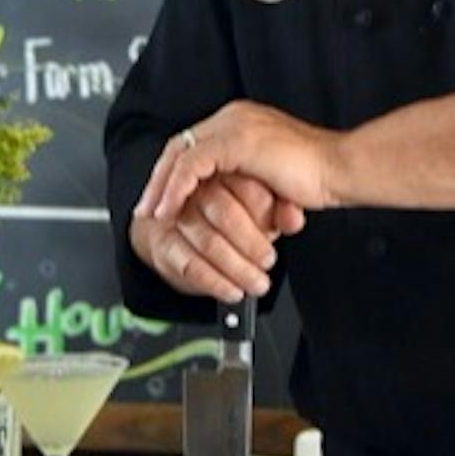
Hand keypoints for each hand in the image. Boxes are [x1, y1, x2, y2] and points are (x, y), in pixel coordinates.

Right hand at [129, 171, 303, 302]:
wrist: (188, 221)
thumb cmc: (234, 208)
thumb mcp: (264, 203)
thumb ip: (282, 208)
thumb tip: (293, 220)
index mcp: (222, 165)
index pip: (245, 186)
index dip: (263, 213)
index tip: (276, 231)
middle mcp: (194, 185)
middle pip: (224, 212)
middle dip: (250, 244)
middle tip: (268, 260)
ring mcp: (174, 214)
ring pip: (208, 241)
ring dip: (236, 268)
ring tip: (257, 282)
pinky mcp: (161, 241)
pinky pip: (189, 265)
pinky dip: (215, 282)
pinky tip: (232, 290)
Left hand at [135, 101, 337, 225]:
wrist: (340, 170)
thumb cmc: (318, 177)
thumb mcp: (270, 176)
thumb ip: (244, 179)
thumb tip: (223, 202)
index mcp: (242, 119)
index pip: (195, 141)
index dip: (174, 171)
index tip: (162, 197)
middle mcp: (234, 115)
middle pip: (181, 143)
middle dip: (159, 178)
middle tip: (146, 206)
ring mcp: (235, 124)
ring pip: (180, 153)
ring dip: (161, 186)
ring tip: (152, 213)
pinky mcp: (237, 141)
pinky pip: (192, 166)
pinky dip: (176, 190)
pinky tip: (170, 210)